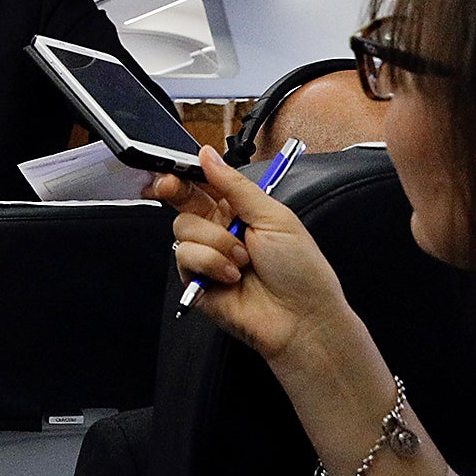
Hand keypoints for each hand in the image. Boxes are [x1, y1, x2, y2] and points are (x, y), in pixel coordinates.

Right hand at [146, 147, 358, 369]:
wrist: (302, 320)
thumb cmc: (301, 271)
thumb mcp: (274, 217)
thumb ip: (235, 186)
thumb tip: (208, 155)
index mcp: (240, 209)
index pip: (205, 182)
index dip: (187, 172)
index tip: (176, 167)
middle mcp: (219, 229)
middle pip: (182, 199)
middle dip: (175, 190)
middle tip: (172, 188)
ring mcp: (206, 254)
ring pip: (183, 228)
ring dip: (215, 242)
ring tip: (242, 260)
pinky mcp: (196, 279)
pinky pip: (184, 256)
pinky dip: (209, 263)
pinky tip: (231, 276)